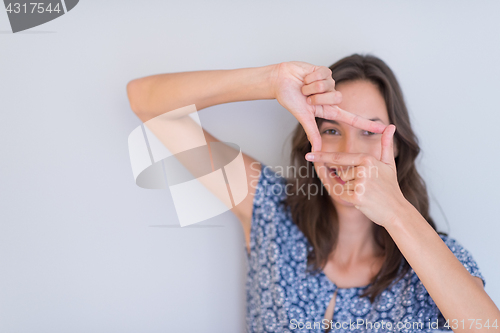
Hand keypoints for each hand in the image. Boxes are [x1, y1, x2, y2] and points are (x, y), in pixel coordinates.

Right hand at [272, 61, 386, 150]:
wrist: (279, 80)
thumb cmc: (289, 98)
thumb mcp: (302, 117)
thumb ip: (311, 133)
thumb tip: (315, 151)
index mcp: (327, 110)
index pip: (351, 119)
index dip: (367, 124)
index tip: (384, 129)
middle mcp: (330, 97)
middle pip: (337, 98)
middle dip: (317, 97)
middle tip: (306, 96)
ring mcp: (329, 84)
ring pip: (329, 86)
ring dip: (312, 87)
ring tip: (303, 87)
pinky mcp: (325, 71)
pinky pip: (324, 74)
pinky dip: (311, 77)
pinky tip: (305, 77)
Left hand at [305, 124, 408, 226]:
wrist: (396, 210)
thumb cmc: (390, 187)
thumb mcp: (389, 163)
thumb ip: (386, 144)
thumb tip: (391, 126)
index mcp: (367, 159)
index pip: (340, 157)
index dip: (322, 156)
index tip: (309, 154)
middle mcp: (363, 170)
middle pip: (340, 174)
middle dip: (349, 181)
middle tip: (368, 187)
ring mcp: (360, 183)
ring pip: (342, 185)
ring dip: (350, 190)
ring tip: (367, 193)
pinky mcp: (356, 197)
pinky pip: (342, 195)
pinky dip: (350, 199)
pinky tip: (364, 200)